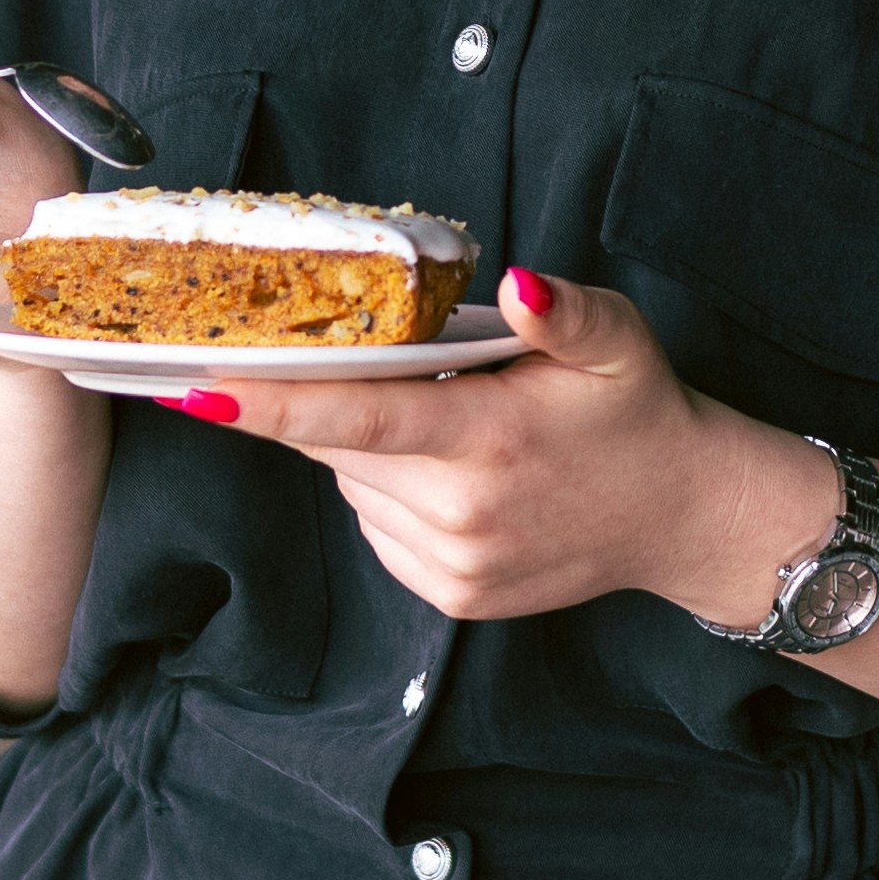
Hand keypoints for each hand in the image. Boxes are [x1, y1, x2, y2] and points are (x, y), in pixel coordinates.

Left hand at [184, 269, 837, 624]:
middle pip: (338, 445)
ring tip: (451, 423)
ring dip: (369, 448)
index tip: (193, 387)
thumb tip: (511, 284)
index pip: (353, 418)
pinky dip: (390, 491)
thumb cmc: (639, 412)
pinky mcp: (451, 595)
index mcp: (487, 442)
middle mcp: (460, 513)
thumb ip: (558, 309)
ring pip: (353, 486)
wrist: (684, 516)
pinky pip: (379, 528)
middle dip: (334, 399)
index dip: (268, 403)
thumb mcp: (616, 338)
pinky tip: (453, 471)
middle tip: (373, 360)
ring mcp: (453, 565)